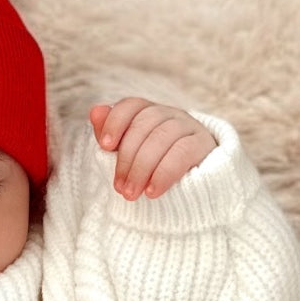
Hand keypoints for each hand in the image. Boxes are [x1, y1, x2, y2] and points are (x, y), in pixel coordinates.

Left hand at [89, 98, 215, 199]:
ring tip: (131, 194)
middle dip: (127, 158)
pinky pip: (182, 152)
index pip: (131, 105)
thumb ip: (110, 135)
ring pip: (162, 137)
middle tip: (119, 188)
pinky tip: (153, 191)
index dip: (115, 121)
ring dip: (142, 168)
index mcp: (150, 114)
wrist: (194, 193)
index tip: (104, 146)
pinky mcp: (204, 145)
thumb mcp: (128, 157)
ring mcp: (190, 127)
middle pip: (145, 124)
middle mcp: (171, 114)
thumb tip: (95, 111)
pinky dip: (164, 172)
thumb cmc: (153, 172)